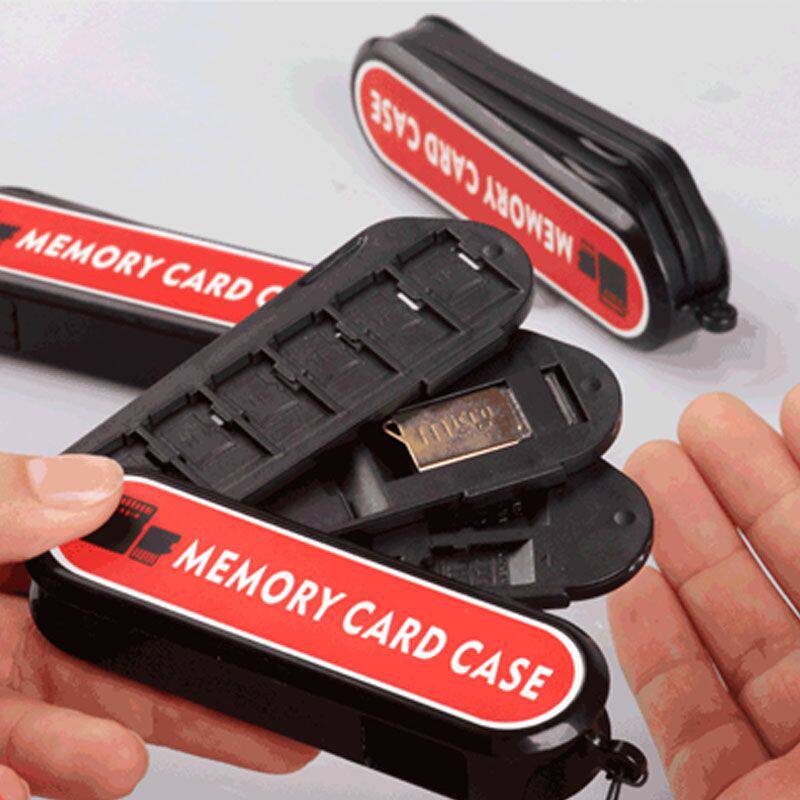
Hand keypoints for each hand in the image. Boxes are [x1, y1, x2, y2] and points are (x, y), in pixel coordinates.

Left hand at [0, 454, 315, 799]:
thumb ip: (2, 497)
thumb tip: (95, 489)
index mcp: (13, 546)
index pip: (120, 553)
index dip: (186, 573)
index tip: (242, 592)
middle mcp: (8, 624)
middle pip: (124, 656)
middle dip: (197, 689)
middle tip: (265, 714)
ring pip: (75, 728)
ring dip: (105, 754)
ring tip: (119, 765)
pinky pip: (17, 779)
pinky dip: (31, 790)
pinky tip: (26, 793)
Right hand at [608, 387, 799, 799]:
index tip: (787, 408)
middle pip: (796, 579)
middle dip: (743, 489)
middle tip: (702, 429)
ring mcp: (795, 764)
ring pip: (733, 637)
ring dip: (685, 552)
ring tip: (652, 481)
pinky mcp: (729, 799)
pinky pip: (686, 712)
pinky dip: (653, 648)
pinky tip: (634, 589)